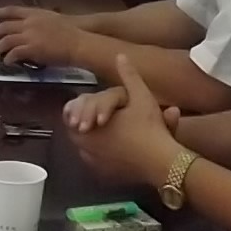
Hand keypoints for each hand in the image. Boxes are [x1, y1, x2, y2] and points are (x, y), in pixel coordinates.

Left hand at [0, 5, 76, 66]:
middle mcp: (29, 22)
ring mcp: (30, 35)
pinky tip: (6, 62)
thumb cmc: (70, 31)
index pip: (10, 10)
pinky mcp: (32, 49)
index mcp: (34, 13)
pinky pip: (15, 53)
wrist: (79, 41)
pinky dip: (8, 58)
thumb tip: (27, 27)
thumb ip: (37, 21)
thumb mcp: (51, 19)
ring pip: (6, 40)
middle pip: (4, 25)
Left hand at [68, 55, 186, 187]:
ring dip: (89, 138)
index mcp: (86, 127)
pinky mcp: (105, 175)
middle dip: (82, 122)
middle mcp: (84, 147)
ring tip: (102, 130)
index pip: (69, 116)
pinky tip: (111, 148)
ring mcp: (94, 163)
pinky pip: (95, 162)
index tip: (84, 105)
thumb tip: (120, 56)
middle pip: (74, 132)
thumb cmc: (149, 128)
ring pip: (83, 147)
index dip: (76, 109)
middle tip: (93, 116)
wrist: (162, 163)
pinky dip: (99, 154)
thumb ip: (129, 76)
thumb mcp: (141, 97)